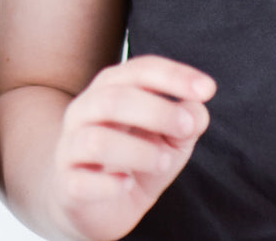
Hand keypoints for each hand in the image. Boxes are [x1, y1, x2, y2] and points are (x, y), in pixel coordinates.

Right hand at [51, 55, 214, 239]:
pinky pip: (80, 183)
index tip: (208, 89)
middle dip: (157, 111)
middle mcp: (84, 112)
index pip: (139, 70)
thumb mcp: (170, 139)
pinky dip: (109, 184)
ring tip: (163, 161)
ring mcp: (70, 149)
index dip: (174, 75)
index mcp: (110, 90)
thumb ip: (186, 121)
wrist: (95, 205)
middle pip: (113, 99)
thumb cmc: (135, 161)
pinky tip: (126, 185)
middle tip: (187, 129)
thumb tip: (196, 112)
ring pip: (96, 140)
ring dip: (137, 151)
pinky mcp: (67, 187)